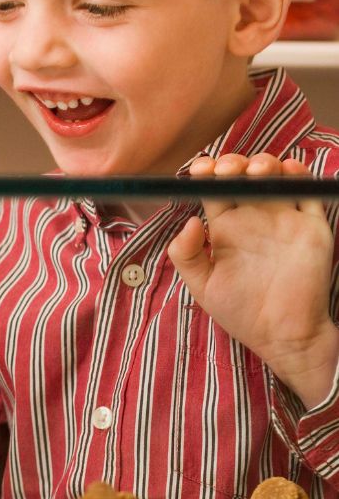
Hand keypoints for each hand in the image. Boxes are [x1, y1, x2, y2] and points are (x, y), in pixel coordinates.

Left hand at [168, 152, 338, 407]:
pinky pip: (308, 193)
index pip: (214, 189)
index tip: (200, 169)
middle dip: (234, 163)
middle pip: (243, 176)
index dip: (206, 173)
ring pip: (275, 176)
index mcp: (226, 228)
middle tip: (227, 169)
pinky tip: (287, 171)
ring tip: (254, 170)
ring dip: (264, 163)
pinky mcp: (311, 226)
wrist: (283, 335)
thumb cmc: (241, 312)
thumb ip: (186, 255)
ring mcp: (283, 219)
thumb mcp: (202, 286)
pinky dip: (300, 175)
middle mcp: (254, 218)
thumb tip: (188, 221)